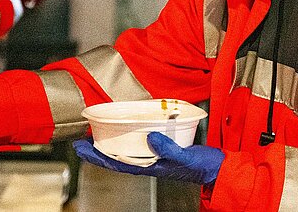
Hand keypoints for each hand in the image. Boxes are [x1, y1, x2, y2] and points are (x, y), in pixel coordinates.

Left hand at [73, 132, 224, 184]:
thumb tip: (150, 137)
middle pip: (115, 156)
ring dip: (109, 141)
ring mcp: (153, 156)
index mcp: (149, 167)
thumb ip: (169, 148)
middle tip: (82, 137)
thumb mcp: (185, 156)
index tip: (80, 147)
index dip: (96, 156)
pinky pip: (137, 142)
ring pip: (124, 149)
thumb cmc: (202, 167)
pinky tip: (125, 128)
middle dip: (97, 148)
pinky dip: (127, 135)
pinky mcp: (160, 148)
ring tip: (97, 131)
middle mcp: (147, 162)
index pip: (115, 163)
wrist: (216, 169)